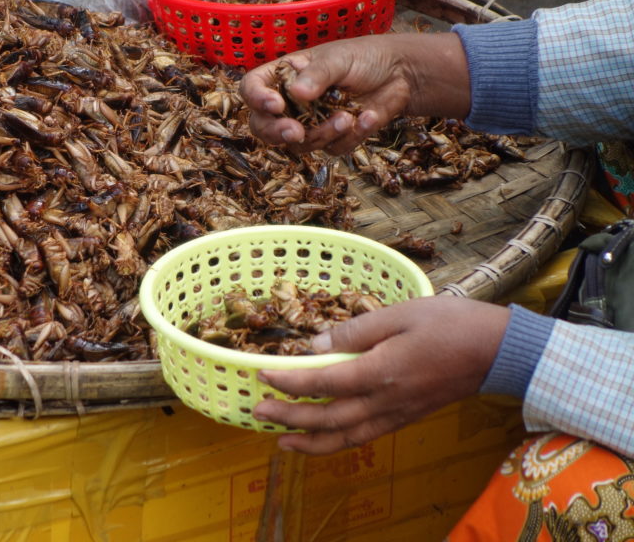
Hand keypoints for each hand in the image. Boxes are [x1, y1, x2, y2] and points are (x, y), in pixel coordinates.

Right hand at [238, 33, 470, 154]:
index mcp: (283, 77)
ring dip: (323, 133)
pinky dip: (351, 136)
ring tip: (348, 117)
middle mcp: (290, 103)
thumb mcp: (339, 59)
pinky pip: (331, 149)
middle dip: (278, 132)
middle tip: (296, 132)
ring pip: (299, 144)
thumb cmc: (365, 57)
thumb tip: (296, 93)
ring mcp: (310, 123)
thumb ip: (317, 75)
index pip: (252, 88)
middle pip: (263, 126)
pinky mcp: (333, 139)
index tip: (275, 105)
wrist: (402, 75)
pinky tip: (368, 117)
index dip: (257, 99)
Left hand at [252, 296, 509, 454]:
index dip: (289, 382)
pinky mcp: (405, 418)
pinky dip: (337, 442)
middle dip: (289, 418)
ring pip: (345, 438)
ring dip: (310, 441)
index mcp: (380, 372)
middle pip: (327, 419)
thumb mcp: (401, 313)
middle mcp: (384, 401)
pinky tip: (324, 437)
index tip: (263, 376)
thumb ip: (356, 330)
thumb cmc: (450, 324)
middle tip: (258, 412)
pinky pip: (364, 437)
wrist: (498, 352)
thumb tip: (316, 344)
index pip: (323, 383)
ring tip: (281, 440)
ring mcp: (396, 414)